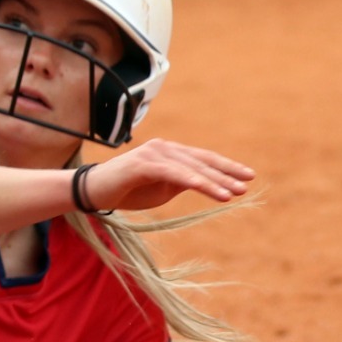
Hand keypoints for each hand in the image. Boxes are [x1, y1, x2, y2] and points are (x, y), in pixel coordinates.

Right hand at [80, 139, 252, 213]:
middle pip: (202, 161)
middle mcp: (165, 148)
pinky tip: (210, 191)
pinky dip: (193, 182)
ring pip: (191, 168)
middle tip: (247, 184)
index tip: (247, 176)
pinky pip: (174, 173)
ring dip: (214, 181)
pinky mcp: (143, 164)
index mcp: (171, 153)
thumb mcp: (162, 188)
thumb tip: (204, 184)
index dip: (226, 167)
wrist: (94, 192)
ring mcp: (154, 153)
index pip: (204, 159)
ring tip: (233, 193)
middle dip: (226, 174)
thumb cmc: (128, 190)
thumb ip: (182, 183)